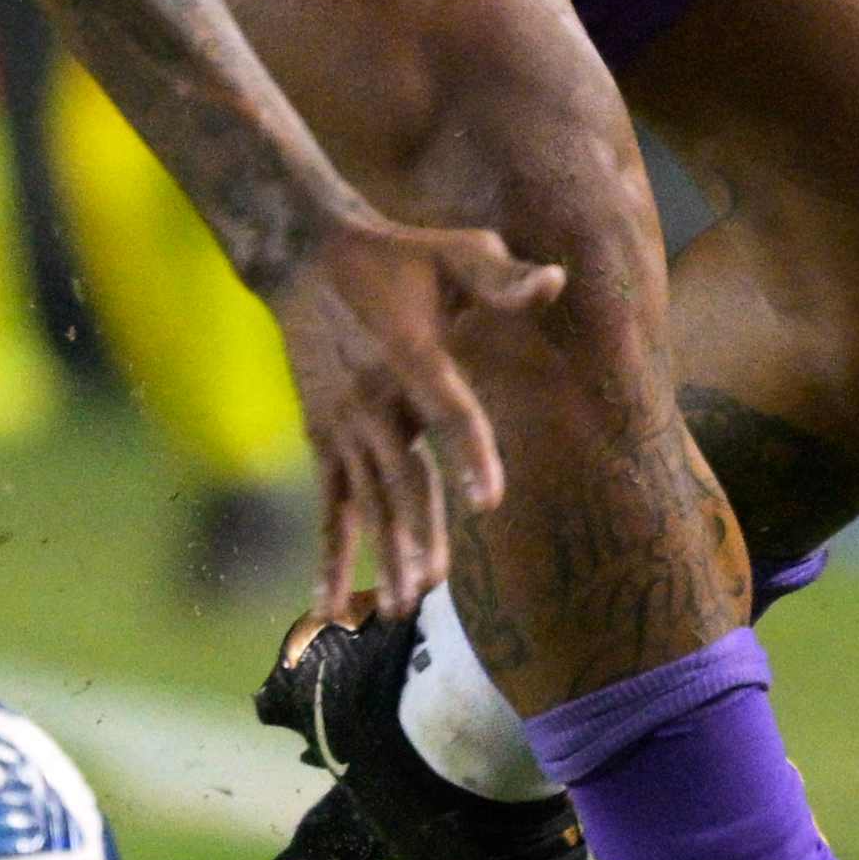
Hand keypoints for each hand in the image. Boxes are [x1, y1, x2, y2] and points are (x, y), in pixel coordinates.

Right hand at [261, 206, 567, 626]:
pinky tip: (328, 608)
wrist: (304, 258)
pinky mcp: (323, 440)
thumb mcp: (450, 251)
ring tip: (397, 607)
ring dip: (382, 553)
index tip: (488, 500)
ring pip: (368, 500)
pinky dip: (330, 555)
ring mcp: (344, 425)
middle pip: (401, 475)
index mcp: (411, 354)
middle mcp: (373, 398)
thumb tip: (554, 281)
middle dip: (417, 531)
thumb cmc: (395, 257)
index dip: (469, 453)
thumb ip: (500, 275)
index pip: (446, 411)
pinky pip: (329, 505)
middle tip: (433, 582)